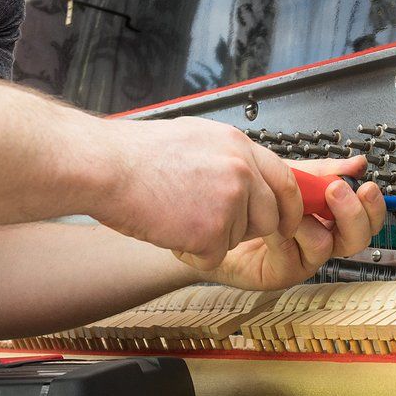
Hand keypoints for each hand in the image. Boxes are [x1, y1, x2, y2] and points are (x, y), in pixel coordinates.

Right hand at [93, 116, 301, 270]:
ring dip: (211, 238)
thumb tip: (250, 176)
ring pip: (238, 239)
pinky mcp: (212, 230)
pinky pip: (213, 256)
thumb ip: (229, 158)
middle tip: (212, 223)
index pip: (285, 180)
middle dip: (247, 229)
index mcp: (238, 145)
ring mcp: (229, 200)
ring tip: (177, 214)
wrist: (106, 169)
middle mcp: (241, 171)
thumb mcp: (196, 139)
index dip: (289, 207)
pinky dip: (190, 252)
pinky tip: (169, 228)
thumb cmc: (137, 156)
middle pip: (269, 217)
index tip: (285, 221)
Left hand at [201, 156, 384, 289]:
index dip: (371, 206)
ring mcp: (302, 260)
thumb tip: (357, 163)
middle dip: (351, 213)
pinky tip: (271, 219)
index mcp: (327, 218)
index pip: (364, 218)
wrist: (210, 219)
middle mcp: (320, 241)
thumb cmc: (248, 202)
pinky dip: (284, 232)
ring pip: (326, 245)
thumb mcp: (286, 178)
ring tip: (290, 205)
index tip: (365, 186)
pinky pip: (294, 254)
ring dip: (308, 219)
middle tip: (336, 191)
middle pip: (356, 238)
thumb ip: (321, 172)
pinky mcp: (282, 273)